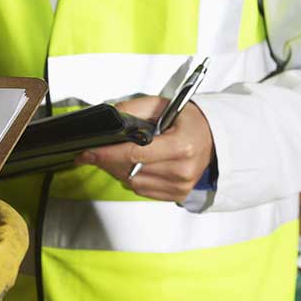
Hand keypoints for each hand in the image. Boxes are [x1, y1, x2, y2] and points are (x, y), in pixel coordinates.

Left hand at [75, 96, 213, 201]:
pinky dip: (132, 178)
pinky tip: (132, 166)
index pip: (134, 154)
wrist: (213, 138)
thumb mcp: (161, 105)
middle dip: (107, 161)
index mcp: (181, 146)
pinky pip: (142, 190)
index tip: (87, 153)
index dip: (107, 154)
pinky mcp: (177, 195)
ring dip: (118, 171)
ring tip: (115, 156)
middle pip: (130, 171)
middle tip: (94, 152)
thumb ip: (133, 109)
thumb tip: (108, 118)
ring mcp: (180, 186)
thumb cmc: (188, 121)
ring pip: (133, 183)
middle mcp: (182, 170)